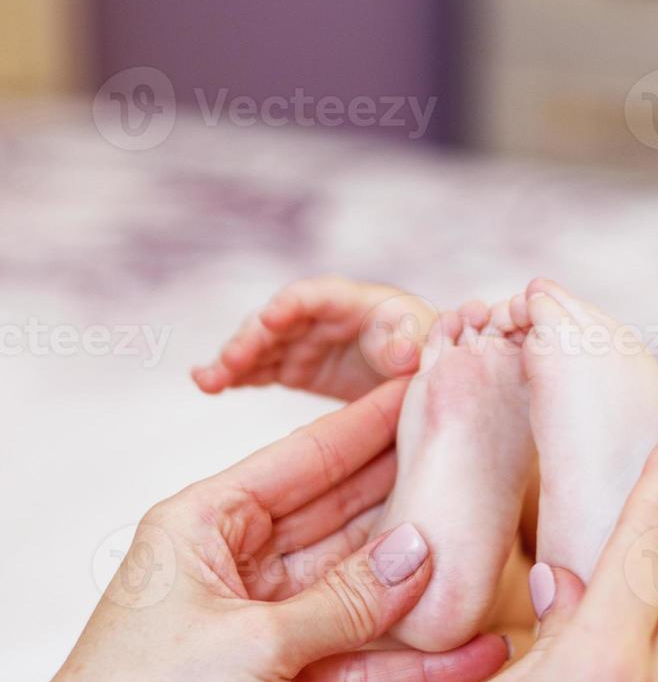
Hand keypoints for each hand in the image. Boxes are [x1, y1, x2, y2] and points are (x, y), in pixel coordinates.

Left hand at [0, 382, 507, 681]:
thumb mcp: (253, 640)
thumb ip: (346, 598)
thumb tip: (420, 552)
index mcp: (207, 523)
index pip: (306, 457)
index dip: (370, 424)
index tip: (424, 390)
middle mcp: (235, 564)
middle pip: (341, 518)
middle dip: (408, 495)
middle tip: (475, 462)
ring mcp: (260, 623)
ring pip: (358, 592)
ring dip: (420, 588)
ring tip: (488, 556)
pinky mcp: (278, 681)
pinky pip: (357, 659)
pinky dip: (409, 662)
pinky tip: (467, 653)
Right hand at [191, 275, 438, 399]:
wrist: (423, 373)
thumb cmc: (427, 349)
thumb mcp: (425, 345)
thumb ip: (410, 345)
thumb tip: (400, 352)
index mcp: (353, 303)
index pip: (316, 297)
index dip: (292, 305)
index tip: (271, 318)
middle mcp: (319, 318)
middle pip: (277, 321)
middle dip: (253, 338)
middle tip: (231, 361)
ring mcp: (302, 342)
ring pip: (259, 346)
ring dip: (232, 360)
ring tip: (206, 380)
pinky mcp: (293, 367)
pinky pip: (258, 369)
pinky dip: (234, 376)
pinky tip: (207, 384)